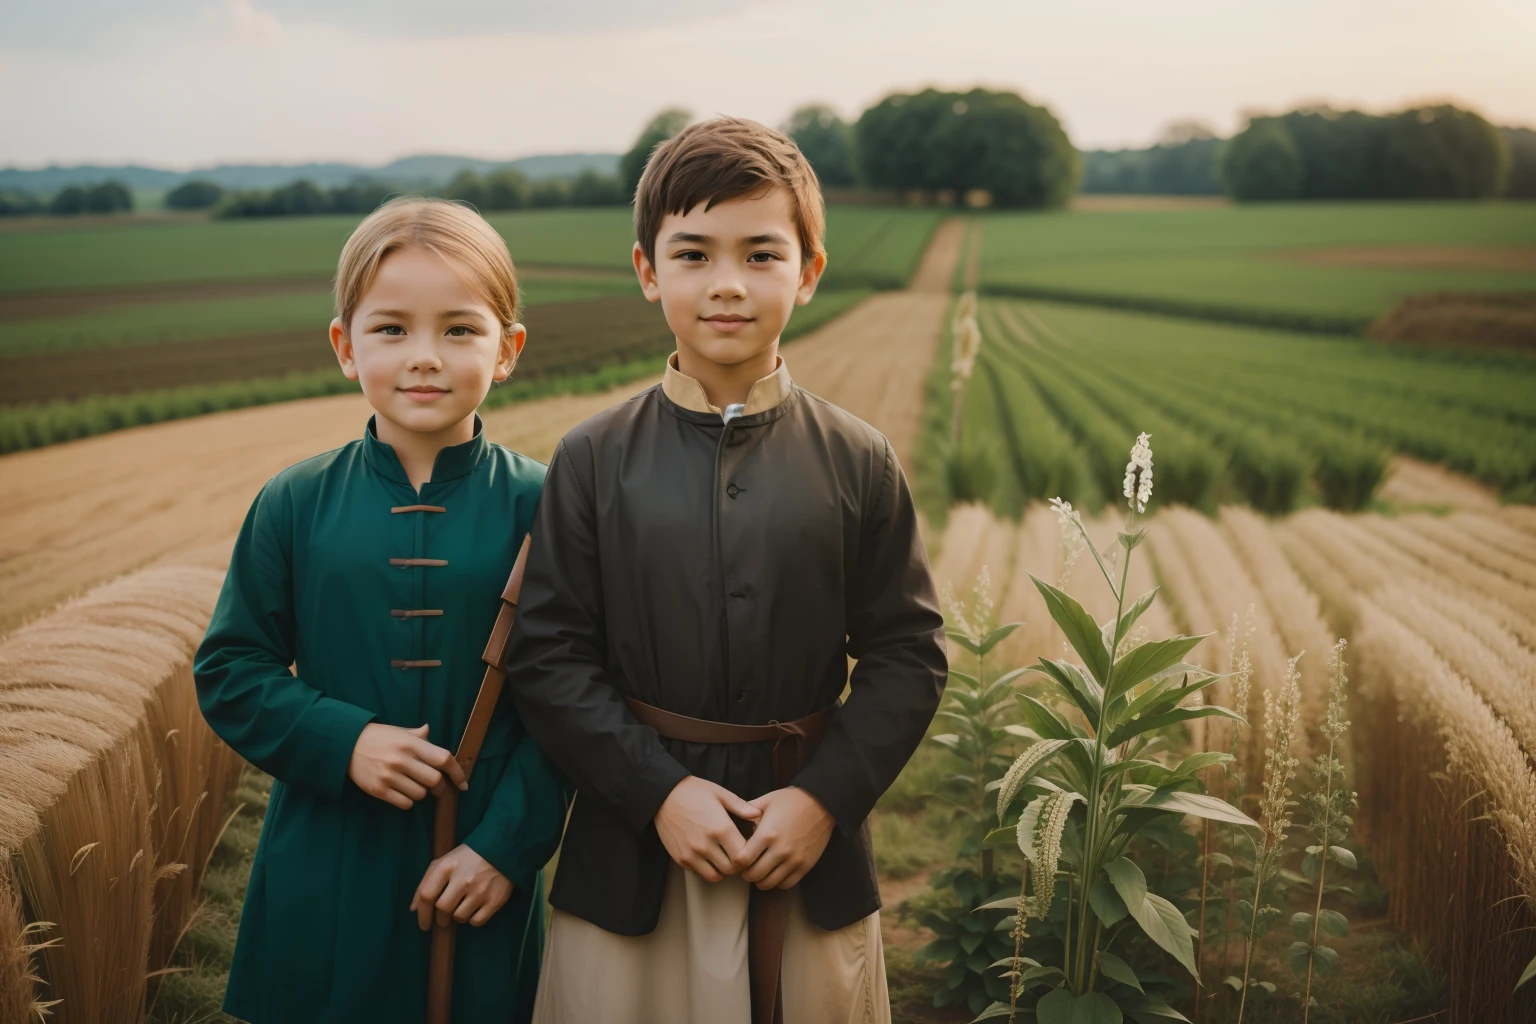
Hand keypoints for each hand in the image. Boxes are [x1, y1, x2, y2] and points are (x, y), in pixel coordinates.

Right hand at [347, 723, 466, 809]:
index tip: (463, 782)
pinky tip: (403, 792)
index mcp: (411, 743)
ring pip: (420, 795)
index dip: (457, 772)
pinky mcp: (379, 790)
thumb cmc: (377, 737)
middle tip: (436, 786)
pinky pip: (405, 803)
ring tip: (413, 785)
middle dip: (439, 787)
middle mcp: (402, 759)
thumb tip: (429, 731)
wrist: (345, 745)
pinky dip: (408, 801)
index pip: (443, 758)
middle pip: (434, 781)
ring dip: (422, 793)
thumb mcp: (398, 731)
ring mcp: (389, 776)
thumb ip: (417, 735)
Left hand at [410, 843, 512, 929]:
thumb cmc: (469, 856)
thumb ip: (427, 882)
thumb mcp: (445, 861)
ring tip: (463, 907)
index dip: (422, 914)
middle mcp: (463, 878)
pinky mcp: (495, 900)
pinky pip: (477, 921)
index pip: (426, 895)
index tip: (424, 925)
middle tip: (443, 918)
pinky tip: (475, 909)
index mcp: (447, 866)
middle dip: (440, 918)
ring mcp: (480, 890)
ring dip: (457, 916)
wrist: (503, 848)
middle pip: (442, 909)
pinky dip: (473, 919)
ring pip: (459, 917)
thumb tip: (414, 909)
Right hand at [654, 776, 761, 881]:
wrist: (663, 794)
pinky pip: (699, 872)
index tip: (749, 849)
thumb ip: (741, 806)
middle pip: (731, 869)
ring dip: (722, 870)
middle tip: (737, 856)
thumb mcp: (720, 793)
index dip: (750, 855)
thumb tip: (758, 815)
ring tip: (723, 858)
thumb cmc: (694, 791)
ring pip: (716, 876)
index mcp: (721, 828)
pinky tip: (708, 856)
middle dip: (738, 865)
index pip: (744, 856)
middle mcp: (707, 844)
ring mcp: (692, 854)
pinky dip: (706, 868)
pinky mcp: (680, 858)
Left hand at [732, 787, 834, 889]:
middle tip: (747, 867)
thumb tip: (732, 816)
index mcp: (767, 834)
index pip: (742, 860)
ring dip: (761, 879)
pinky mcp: (805, 866)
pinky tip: (775, 872)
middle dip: (746, 873)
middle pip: (753, 875)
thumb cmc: (792, 800)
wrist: (823, 803)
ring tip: (761, 870)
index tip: (738, 857)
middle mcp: (780, 850)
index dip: (736, 861)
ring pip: (769, 883)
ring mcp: (794, 860)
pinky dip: (777, 882)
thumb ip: (747, 810)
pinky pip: (786, 884)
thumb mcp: (767, 800)